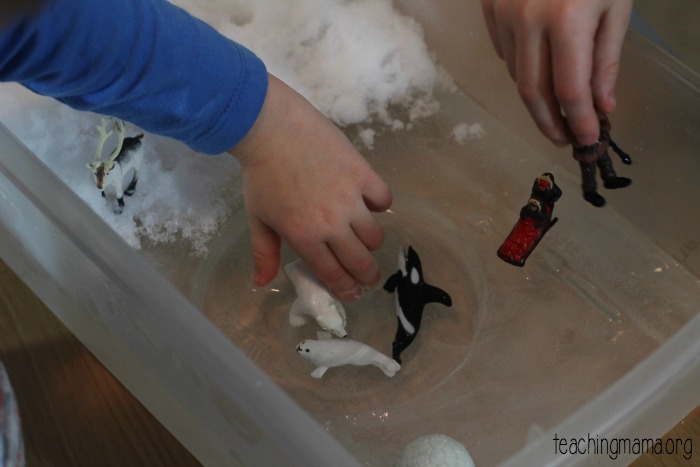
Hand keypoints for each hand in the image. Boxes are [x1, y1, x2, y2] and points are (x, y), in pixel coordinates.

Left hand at [229, 74, 391, 300]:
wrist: (271, 128)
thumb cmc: (261, 174)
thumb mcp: (257, 218)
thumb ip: (264, 252)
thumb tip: (262, 282)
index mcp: (305, 237)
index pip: (334, 274)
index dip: (346, 288)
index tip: (353, 293)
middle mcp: (332, 224)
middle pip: (361, 261)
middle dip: (367, 276)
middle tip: (368, 276)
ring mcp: (350, 199)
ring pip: (375, 235)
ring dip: (371, 242)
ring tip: (364, 237)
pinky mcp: (363, 174)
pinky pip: (384, 199)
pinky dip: (380, 205)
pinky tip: (369, 202)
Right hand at [481, 0, 631, 145]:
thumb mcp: (616, 6)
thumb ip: (607, 58)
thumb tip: (600, 106)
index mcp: (567, 19)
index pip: (569, 89)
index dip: (579, 120)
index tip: (587, 138)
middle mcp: (527, 20)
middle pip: (533, 92)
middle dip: (549, 123)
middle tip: (563, 138)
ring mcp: (503, 13)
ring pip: (516, 74)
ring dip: (538, 94)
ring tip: (556, 97)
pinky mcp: (490, 7)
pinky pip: (503, 51)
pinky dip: (521, 66)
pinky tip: (539, 62)